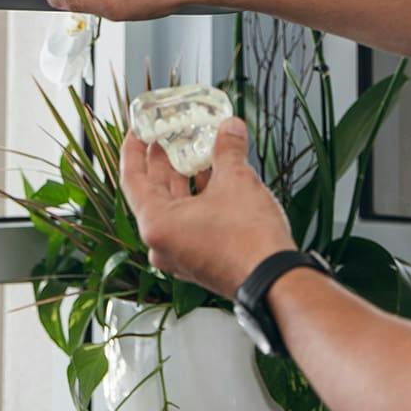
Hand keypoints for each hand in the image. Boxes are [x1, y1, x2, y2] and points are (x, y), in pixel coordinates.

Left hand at [120, 118, 295, 298]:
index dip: (134, 148)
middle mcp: (162, 243)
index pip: (132, 178)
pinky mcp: (201, 261)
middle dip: (164, 162)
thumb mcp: (236, 180)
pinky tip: (215, 180)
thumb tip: (230, 129)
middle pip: (153, 192)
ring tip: (195, 152)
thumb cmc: (250, 242)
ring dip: (185, 179)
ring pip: (175, 208)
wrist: (277, 281)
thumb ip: (228, 148)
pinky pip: (191, 222)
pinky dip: (199, 199)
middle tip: (168, 136)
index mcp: (156, 224)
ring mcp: (181, 255)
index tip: (138, 130)